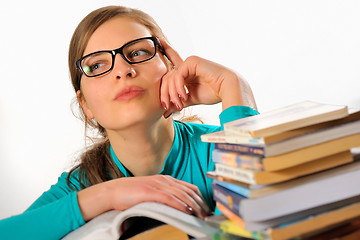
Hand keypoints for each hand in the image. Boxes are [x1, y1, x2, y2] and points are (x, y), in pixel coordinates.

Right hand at [78, 175, 211, 220]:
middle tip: (208, 215)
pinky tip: (187, 211)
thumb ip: (164, 195)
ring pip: (182, 195)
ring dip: (194, 206)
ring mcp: (158, 185)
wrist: (114, 191)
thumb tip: (178, 206)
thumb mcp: (152, 191)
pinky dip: (181, 204)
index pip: (189, 187)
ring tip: (201, 216)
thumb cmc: (131, 193)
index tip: (206, 209)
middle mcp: (164, 180)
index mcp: (166, 179)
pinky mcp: (151, 192)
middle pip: (189, 191)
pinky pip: (170, 198)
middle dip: (201, 204)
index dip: (200, 198)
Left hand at [159, 39, 256, 117]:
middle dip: (165, 94)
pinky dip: (179, 88)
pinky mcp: (192, 61)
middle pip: (166, 79)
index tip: (158, 42)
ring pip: (170, 78)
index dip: (165, 53)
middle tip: (167, 107)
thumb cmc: (213, 94)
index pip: (171, 66)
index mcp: (186, 73)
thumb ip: (177, 102)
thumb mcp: (190, 99)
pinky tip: (185, 95)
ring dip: (173, 94)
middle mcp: (186, 66)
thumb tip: (165, 112)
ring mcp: (189, 63)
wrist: (227, 90)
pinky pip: (178, 75)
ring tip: (180, 104)